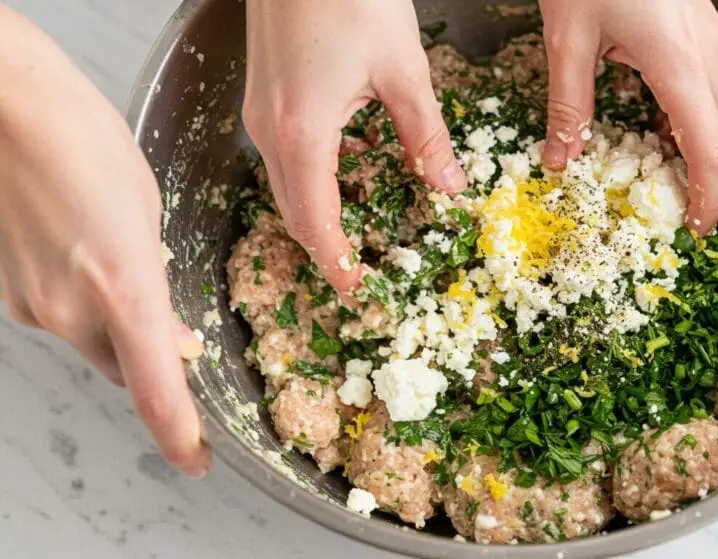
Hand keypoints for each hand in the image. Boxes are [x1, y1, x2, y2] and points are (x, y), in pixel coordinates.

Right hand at [0, 6, 209, 476]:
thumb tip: (170, 338)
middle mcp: (74, 310)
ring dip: (116, 326)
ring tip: (119, 263)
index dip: (180, 438)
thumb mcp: (151, 212)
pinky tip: (85, 255)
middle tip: (171, 328)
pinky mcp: (9, 293)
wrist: (6, 106)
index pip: (157, 393)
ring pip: (92, 344)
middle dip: (152, 359)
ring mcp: (34, 304)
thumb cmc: (87, 142)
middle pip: (127, 369)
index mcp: (126, 288)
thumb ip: (159, 285)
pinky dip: (83, 304)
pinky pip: (61, 318)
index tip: (197, 459)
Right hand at [243, 0, 466, 293]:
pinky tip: (357, 162)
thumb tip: (448, 185)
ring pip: (288, 185)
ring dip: (322, 211)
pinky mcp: (264, 95)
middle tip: (360, 271)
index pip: (315, 223)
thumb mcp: (404, 70)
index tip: (356, 291)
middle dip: (327, 247)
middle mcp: (270, 130)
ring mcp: (260, 112)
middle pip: (294, 212)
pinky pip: (287, 153)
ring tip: (363, 226)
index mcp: (302, 134)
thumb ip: (426, 136)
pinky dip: (317, 174)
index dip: (336, 263)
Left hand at [539, 0, 717, 234]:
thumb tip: (560, 162)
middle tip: (678, 217)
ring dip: (702, 156)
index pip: (712, 151)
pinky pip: (709, 93)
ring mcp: (710, 42)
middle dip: (710, 186)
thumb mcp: (568, 40)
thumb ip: (568, 107)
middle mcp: (707, 56)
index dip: (708, 198)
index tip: (694, 230)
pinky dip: (693, 125)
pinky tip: (659, 136)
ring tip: (663, 185)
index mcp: (679, 63)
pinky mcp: (701, 34)